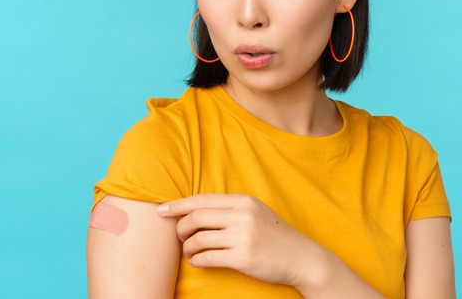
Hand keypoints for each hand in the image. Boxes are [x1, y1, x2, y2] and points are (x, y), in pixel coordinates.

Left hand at [157, 193, 317, 286]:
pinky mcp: (243, 257)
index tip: (161, 210)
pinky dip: (197, 260)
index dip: (178, 204)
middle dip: (180, 228)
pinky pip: (207, 258)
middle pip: (196, 217)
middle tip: (178, 236)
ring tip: (189, 251)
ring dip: (187, 247)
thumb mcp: (256, 212)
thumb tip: (195, 210)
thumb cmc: (274, 235)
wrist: (300, 257)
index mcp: (243, 201)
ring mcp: (243, 236)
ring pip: (198, 239)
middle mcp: (242, 215)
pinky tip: (197, 261)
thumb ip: (231, 208)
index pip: (202, 199)